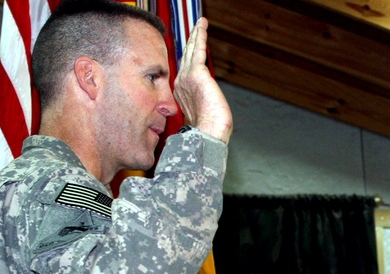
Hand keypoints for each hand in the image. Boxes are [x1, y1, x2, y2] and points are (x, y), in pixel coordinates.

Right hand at [174, 18, 232, 142]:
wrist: (206, 133)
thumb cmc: (208, 130)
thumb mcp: (203, 114)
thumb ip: (201, 104)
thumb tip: (208, 107)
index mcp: (181, 92)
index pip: (185, 70)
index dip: (189, 58)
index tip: (192, 48)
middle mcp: (181, 82)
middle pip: (186, 57)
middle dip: (191, 42)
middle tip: (194, 30)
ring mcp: (187, 76)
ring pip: (191, 50)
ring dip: (196, 35)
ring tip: (200, 24)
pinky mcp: (196, 72)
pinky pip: (199, 49)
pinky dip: (200, 36)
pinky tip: (202, 27)